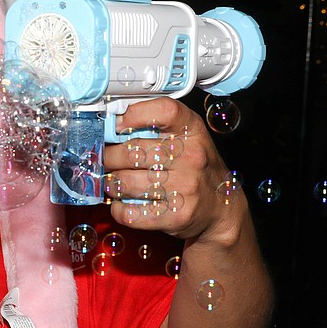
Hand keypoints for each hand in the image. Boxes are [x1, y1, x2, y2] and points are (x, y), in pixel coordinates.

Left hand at [103, 97, 239, 241]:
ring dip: (111, 183)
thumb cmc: (195, 168)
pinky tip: (123, 202)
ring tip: (113, 181)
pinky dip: (118, 208)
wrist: (221, 208)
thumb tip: (112, 119)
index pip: (164, 111)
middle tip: (105, 160)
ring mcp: (185, 188)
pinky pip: (130, 212)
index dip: (134, 115)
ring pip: (125, 183)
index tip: (116, 124)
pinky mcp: (175, 216)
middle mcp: (192, 157)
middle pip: (132, 152)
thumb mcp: (187, 137)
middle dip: (108, 157)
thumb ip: (156, 125)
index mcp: (193, 131)